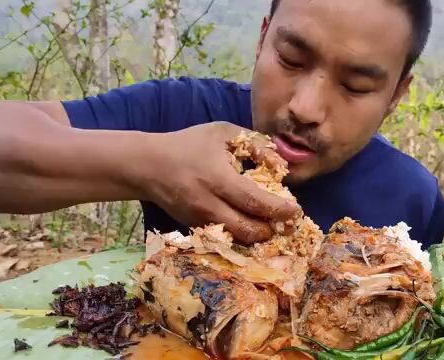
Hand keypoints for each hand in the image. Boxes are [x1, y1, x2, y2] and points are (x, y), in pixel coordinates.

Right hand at [143, 122, 301, 243]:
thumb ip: (254, 144)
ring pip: (237, 239)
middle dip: (273, 230)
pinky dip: (242, 236)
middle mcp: (208, 204)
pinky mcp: (195, 229)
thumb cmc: (188, 145)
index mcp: (217, 178)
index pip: (254, 201)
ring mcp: (200, 220)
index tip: (296, 210)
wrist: (148, 166)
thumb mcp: (222, 133)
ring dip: (259, 236)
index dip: (278, 209)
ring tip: (273, 225)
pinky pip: (225, 239)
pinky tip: (253, 226)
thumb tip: (280, 163)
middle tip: (288, 223)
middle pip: (248, 229)